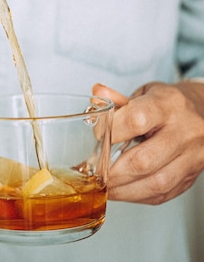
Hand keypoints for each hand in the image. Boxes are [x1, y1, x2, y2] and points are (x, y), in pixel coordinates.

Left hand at [92, 81, 203, 204]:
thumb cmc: (169, 103)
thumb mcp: (145, 92)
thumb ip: (119, 100)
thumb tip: (96, 97)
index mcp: (168, 104)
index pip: (136, 120)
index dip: (111, 132)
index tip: (98, 137)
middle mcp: (184, 131)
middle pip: (144, 160)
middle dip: (114, 171)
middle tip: (96, 172)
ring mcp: (192, 156)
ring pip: (156, 183)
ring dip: (125, 189)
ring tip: (106, 186)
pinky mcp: (191, 176)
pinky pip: (163, 194)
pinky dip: (139, 194)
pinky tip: (125, 190)